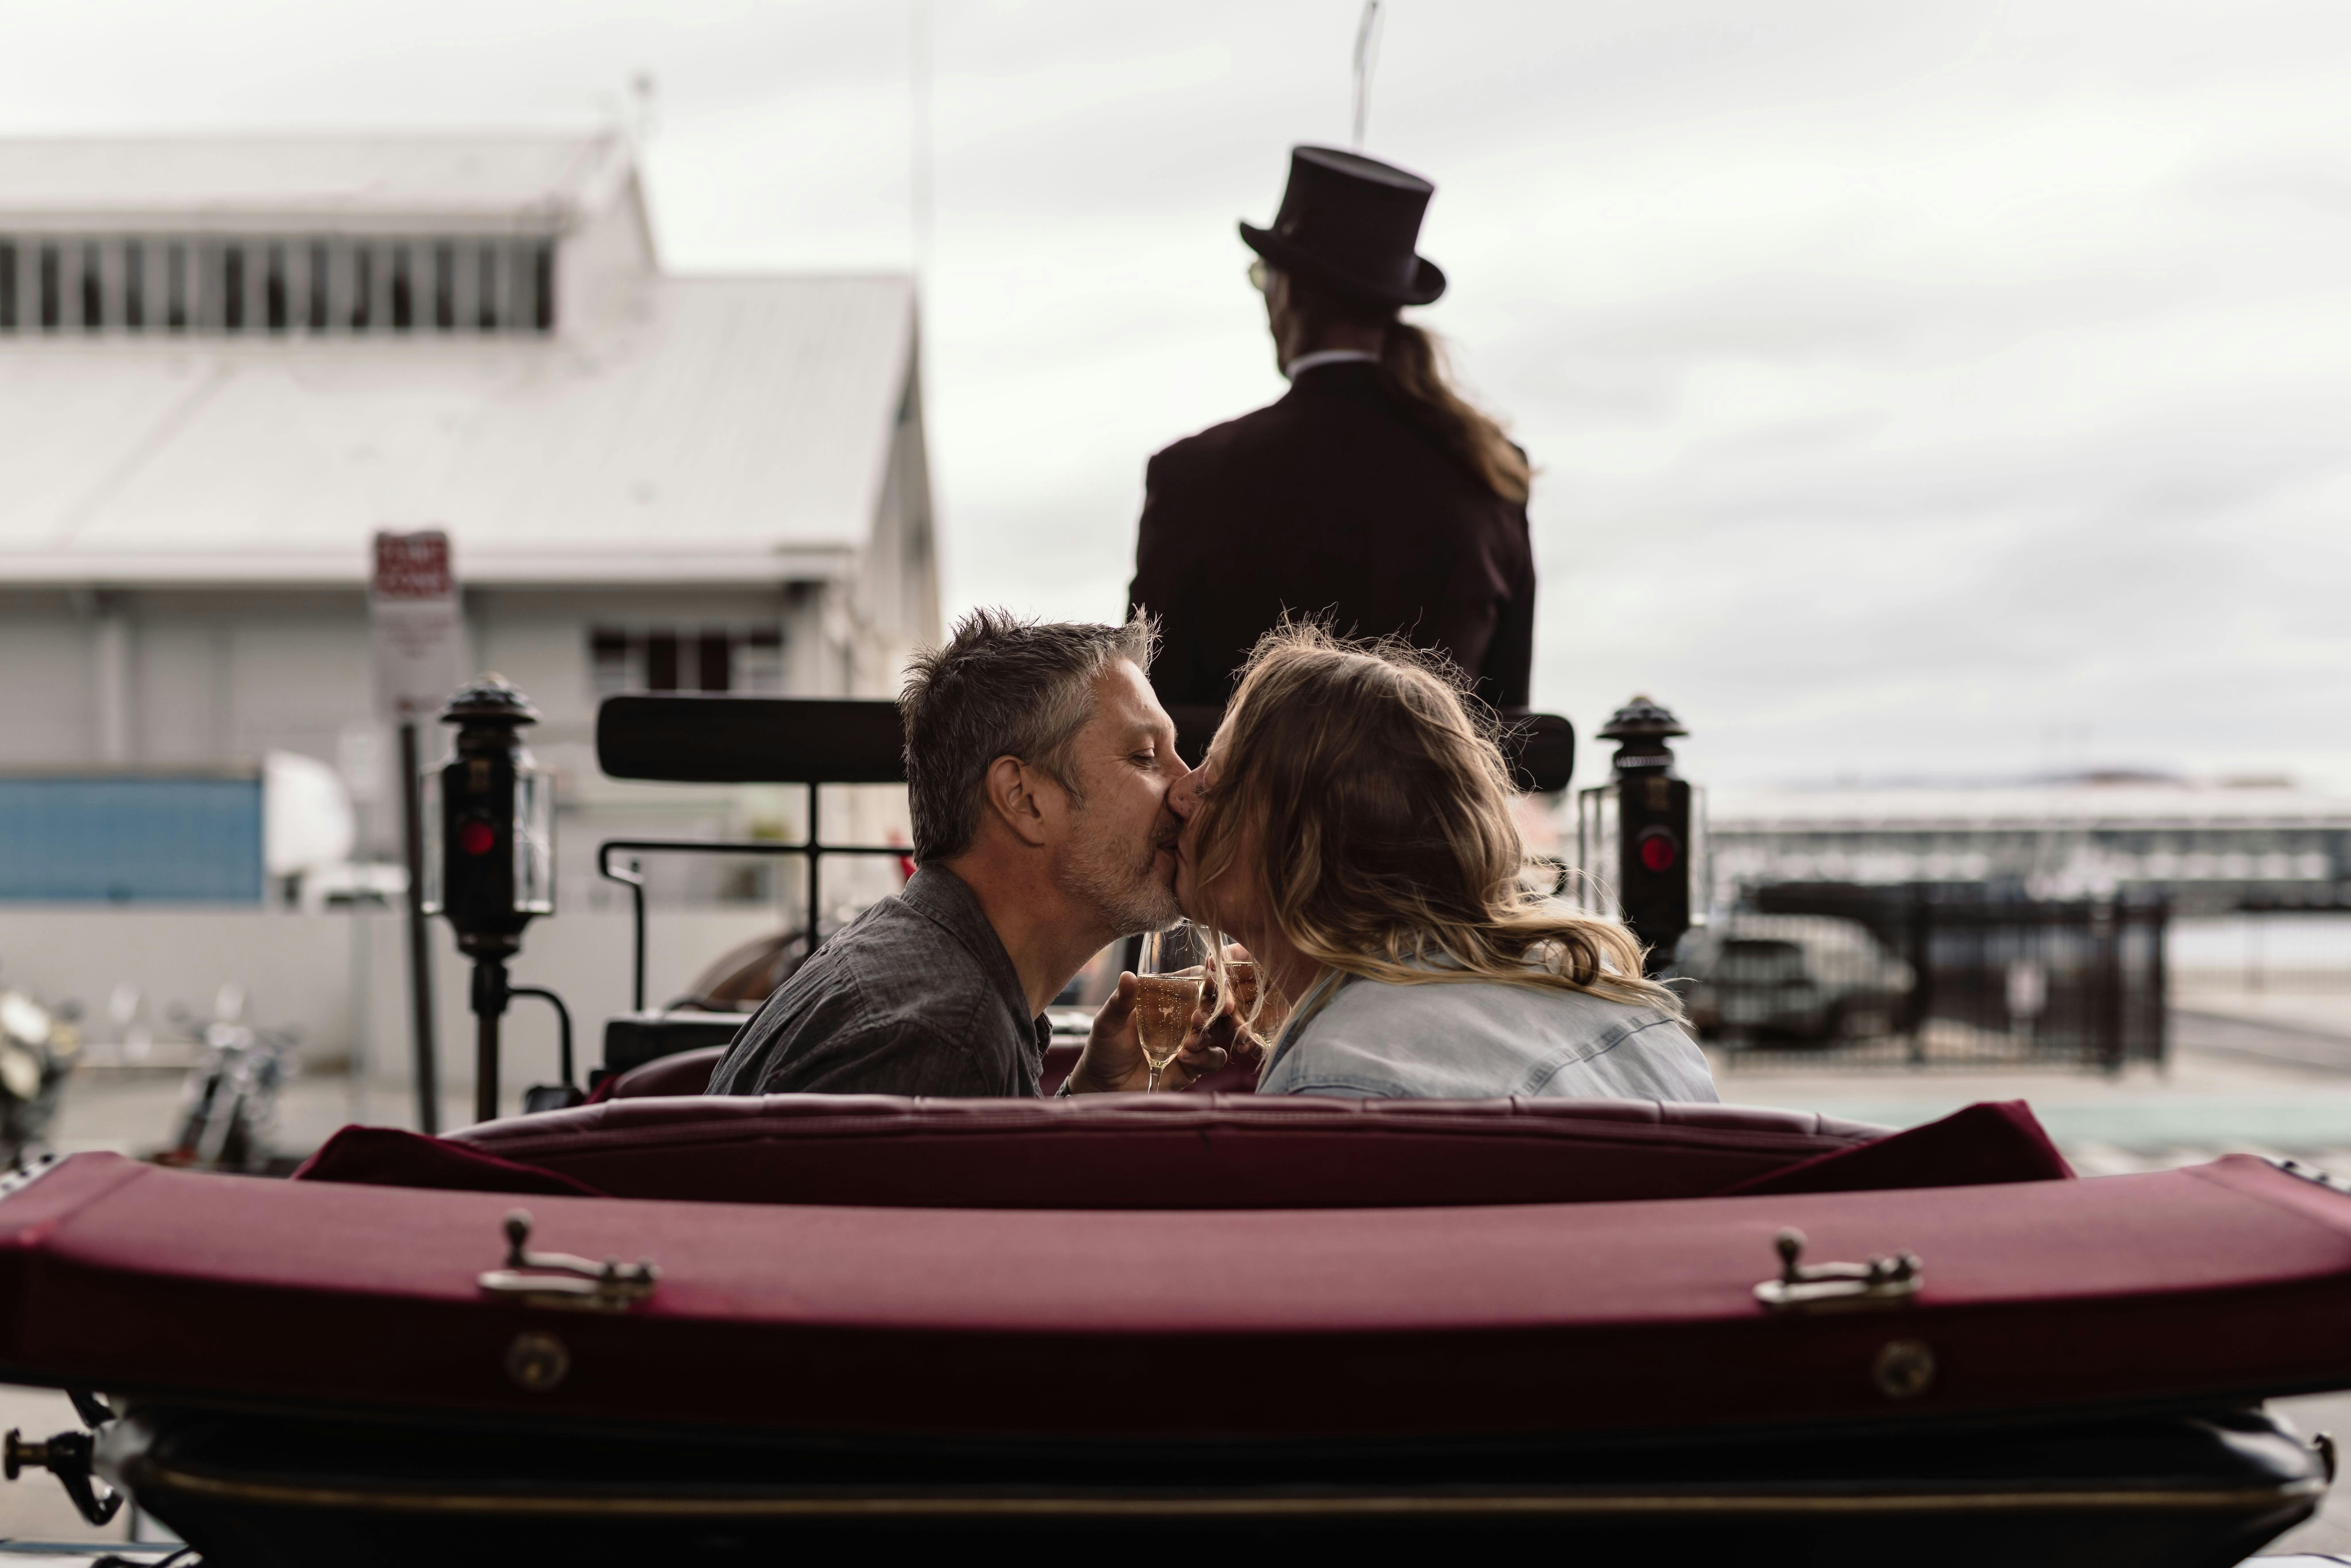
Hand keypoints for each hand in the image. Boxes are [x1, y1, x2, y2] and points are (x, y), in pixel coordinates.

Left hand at [1066, 971, 1228, 1093]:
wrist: (1105, 1087)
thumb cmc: (1104, 1048)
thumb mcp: (1108, 1023)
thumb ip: (1120, 1001)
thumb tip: (1127, 976)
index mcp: (1164, 997)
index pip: (1195, 979)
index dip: (1209, 978)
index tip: (1212, 982)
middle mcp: (1182, 1016)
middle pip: (1215, 1003)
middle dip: (1218, 1006)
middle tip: (1201, 1018)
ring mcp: (1190, 1040)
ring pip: (1220, 1028)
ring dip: (1211, 1032)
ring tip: (1190, 1042)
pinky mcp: (1195, 1065)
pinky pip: (1215, 1057)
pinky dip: (1206, 1057)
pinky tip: (1185, 1059)